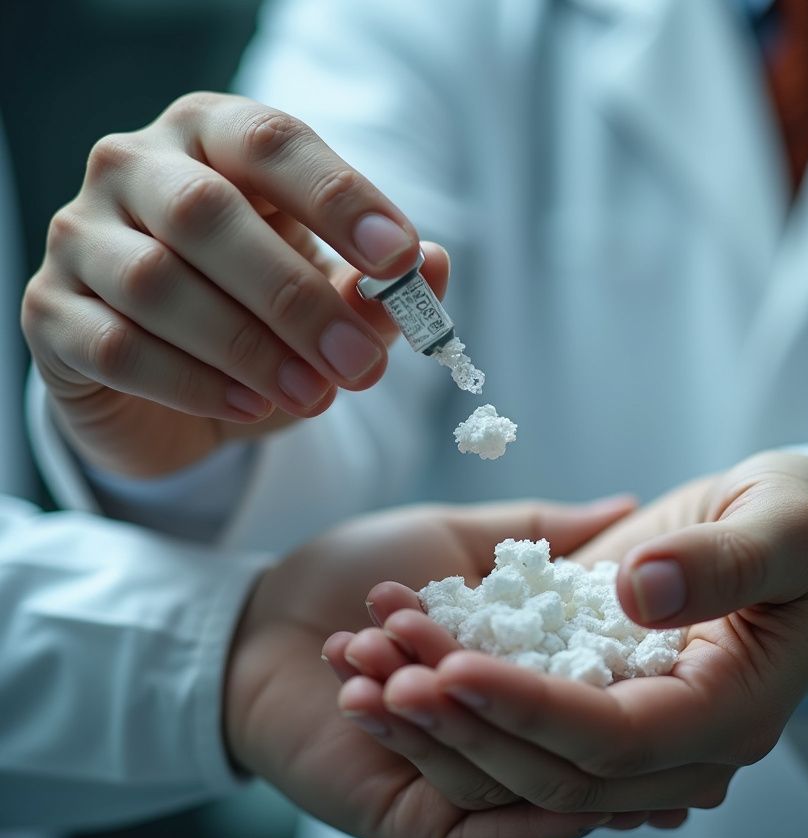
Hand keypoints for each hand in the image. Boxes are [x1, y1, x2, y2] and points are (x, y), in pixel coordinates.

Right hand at [21, 91, 447, 477]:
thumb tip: (435, 266)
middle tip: (361, 364)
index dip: (339, 197)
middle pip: (207, 214)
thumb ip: (376, 285)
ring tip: (313, 396)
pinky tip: (249, 408)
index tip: (399, 257)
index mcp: (212, 139)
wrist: (171, 387)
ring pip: (156, 283)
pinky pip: (116, 347)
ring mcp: (80, 237)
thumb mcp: (327, 301)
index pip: (271, 141)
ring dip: (248, 348)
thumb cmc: (259, 321)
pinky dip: (192, 383)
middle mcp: (134, 168)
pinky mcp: (52, 313)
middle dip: (296, 298)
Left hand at [223, 496, 634, 837]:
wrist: (263, 621)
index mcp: (544, 694)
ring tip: (390, 633)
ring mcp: (486, 811)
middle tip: (462, 626)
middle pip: (574, 751)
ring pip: (514, 778)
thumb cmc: (358, 573)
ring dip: (453, 702)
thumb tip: (628, 507)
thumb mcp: (464, 543)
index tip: (639, 624)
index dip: (631, 673)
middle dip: (517, 684)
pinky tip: (397, 691)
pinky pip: (471, 824)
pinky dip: (441, 750)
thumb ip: (545, 536)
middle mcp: (529, 759)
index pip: (611, 702)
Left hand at [331, 453, 807, 814]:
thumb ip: (725, 561)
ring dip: (434, 726)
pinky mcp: (591, 714)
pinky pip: (510, 742)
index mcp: (728, 714)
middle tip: (383, 671)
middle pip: (557, 776)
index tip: (457, 667)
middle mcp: (674, 750)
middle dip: (465, 727)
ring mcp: (629, 740)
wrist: (786, 532)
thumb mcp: (786, 525)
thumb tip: (643, 593)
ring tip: (362, 659)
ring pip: (518, 773)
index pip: (621, 741)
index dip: (537, 712)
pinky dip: (443, 713)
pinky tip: (385, 665)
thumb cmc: (802, 521)